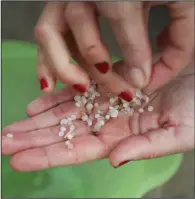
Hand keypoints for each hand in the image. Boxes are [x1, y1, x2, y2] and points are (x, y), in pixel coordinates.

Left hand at [2, 68, 193, 171]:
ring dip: (40, 119)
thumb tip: (114, 160)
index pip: (79, 150)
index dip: (49, 155)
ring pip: (67, 113)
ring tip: (15, 124)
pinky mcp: (109, 83)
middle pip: (65, 133)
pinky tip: (39, 102)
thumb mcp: (177, 133)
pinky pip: (79, 90)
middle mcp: (110, 122)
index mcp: (123, 138)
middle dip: (35, 138)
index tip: (20, 160)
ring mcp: (107, 102)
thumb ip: (145, 148)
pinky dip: (59, 97)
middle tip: (4, 142)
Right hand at [35, 2, 193, 97]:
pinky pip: (45, 35)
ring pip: (50, 32)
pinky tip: (51, 81)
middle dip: (98, 66)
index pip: (121, 14)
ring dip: (62, 65)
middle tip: (119, 89)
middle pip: (78, 23)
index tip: (140, 83)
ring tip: (80, 88)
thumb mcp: (184, 4)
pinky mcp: (61, 9)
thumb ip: (180, 40)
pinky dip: (46, 60)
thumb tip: (147, 78)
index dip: (133, 55)